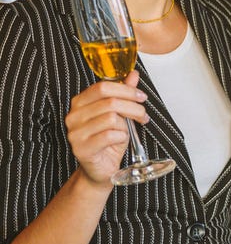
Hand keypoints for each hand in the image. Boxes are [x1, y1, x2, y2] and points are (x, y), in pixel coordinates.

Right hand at [64, 71, 147, 185]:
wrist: (101, 169)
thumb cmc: (109, 140)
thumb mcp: (120, 114)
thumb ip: (124, 93)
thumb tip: (133, 74)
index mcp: (80, 102)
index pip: (103, 87)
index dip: (126, 90)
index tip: (141, 97)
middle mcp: (73, 116)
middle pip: (110, 102)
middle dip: (133, 107)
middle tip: (143, 115)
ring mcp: (75, 133)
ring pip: (111, 118)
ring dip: (127, 125)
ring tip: (128, 131)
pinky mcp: (81, 149)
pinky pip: (109, 135)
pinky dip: (121, 137)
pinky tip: (119, 140)